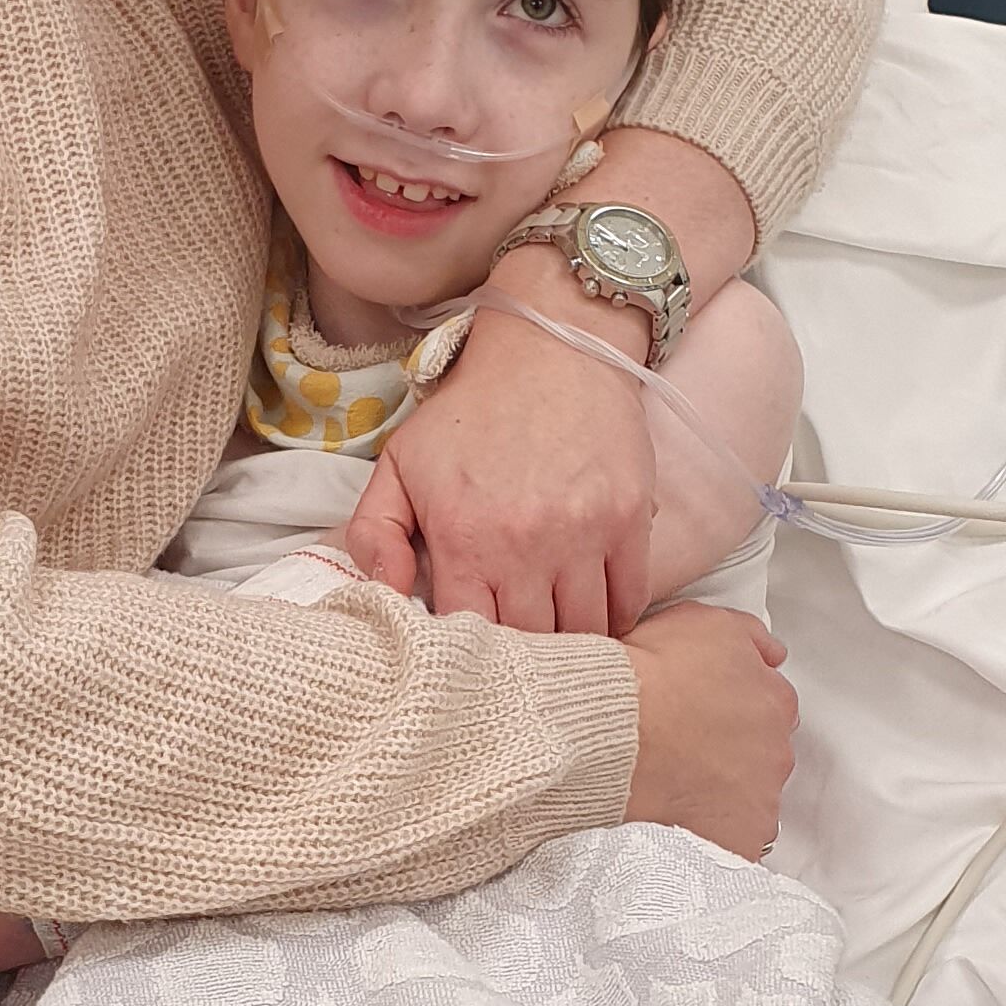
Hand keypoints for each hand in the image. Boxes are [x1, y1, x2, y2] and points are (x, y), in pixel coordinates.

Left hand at [345, 256, 658, 634]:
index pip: (465, 636)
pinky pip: (629, 599)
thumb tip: (382, 596)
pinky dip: (614, 618)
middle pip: (529, 645)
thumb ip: (376, 533)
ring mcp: (584, 536)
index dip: (464, 653)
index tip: (465, 651)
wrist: (551, 348)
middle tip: (513, 651)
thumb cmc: (470, 414)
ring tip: (554, 636)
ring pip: (583, 632)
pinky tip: (594, 613)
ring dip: (569, 642)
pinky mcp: (630, 521)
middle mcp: (525, 546)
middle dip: (518, 656)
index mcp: (464, 538)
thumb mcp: (400, 464)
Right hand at [620, 602, 796, 857]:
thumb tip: (772, 653)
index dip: (731, 710)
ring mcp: (759, 802)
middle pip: (761, 756)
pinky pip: (728, 844)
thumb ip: (747, 636)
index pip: (769, 708)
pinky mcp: (735, 844)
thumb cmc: (648, 676)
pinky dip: (707, 836)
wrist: (612, 731)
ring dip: (718, 796)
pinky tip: (674, 824)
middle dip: (729, 755)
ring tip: (671, 790)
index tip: (701, 717)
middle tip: (681, 752)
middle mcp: (776, 752)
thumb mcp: (701, 623)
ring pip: (747, 801)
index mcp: (773, 700)